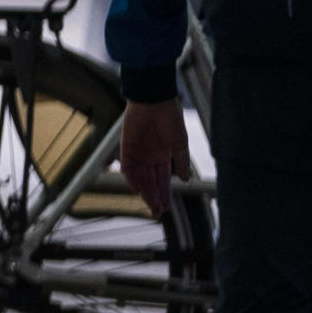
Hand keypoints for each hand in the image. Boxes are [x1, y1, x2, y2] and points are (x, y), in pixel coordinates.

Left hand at [118, 98, 189, 221]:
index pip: (162, 180)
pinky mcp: (126, 148)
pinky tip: (138, 189)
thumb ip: (181, 161)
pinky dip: (132, 179)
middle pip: (150, 182)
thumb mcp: (179, 142)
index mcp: (162, 156)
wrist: (155, 100)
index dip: (164, 194)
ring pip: (140, 179)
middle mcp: (149, 158)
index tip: (167, 208)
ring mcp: (137, 154)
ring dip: (145, 192)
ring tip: (151, 204)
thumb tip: (185, 180)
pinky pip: (127, 168)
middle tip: (158, 211)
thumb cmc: (170, 118)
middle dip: (154, 197)